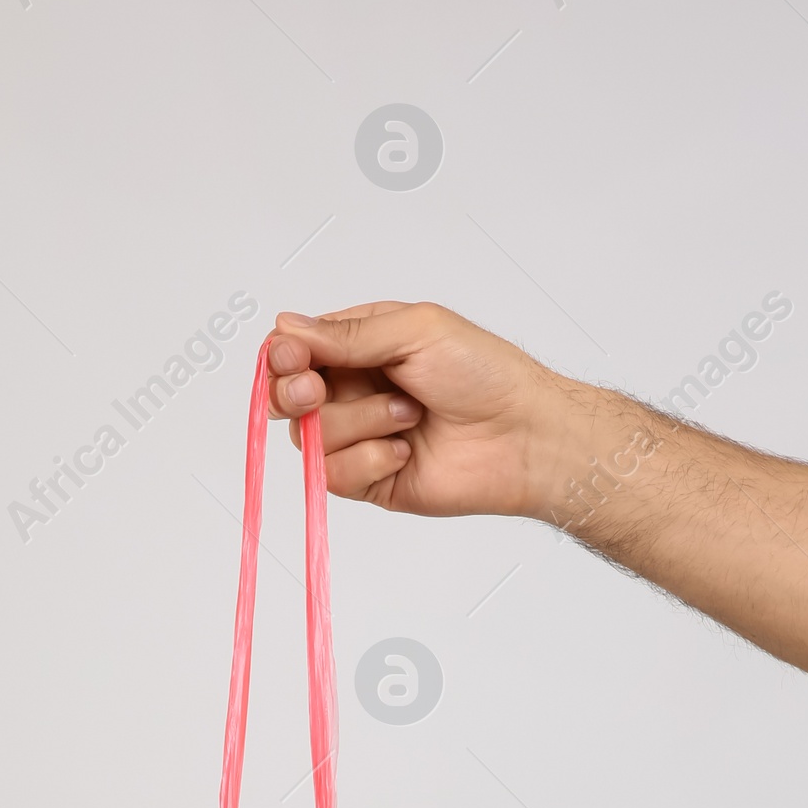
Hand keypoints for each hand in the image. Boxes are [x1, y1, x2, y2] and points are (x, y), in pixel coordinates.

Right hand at [267, 301, 588, 520]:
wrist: (524, 437)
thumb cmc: (485, 374)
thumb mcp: (415, 330)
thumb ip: (347, 335)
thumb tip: (285, 328)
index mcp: (360, 345)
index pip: (293, 350)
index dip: (283, 357)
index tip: (293, 359)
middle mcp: (353, 390)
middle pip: (287, 396)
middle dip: (297, 393)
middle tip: (318, 390)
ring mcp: (358, 436)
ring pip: (310, 436)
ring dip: (361, 423)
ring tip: (409, 416)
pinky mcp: (367, 479)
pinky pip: (334, 475)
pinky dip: (371, 459)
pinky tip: (406, 450)